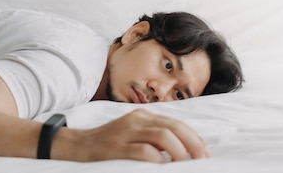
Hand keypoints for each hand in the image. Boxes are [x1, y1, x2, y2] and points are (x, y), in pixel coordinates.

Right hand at [51, 108, 208, 162]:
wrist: (78, 145)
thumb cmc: (110, 145)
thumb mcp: (134, 134)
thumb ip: (154, 137)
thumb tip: (183, 150)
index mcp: (144, 116)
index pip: (176, 123)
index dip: (194, 137)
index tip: (204, 153)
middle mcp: (137, 120)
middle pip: (173, 127)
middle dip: (192, 144)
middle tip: (201, 159)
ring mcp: (126, 132)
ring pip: (161, 136)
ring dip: (178, 151)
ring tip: (184, 164)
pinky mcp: (116, 147)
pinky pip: (142, 151)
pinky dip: (157, 160)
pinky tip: (162, 167)